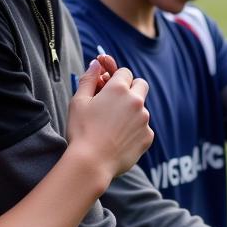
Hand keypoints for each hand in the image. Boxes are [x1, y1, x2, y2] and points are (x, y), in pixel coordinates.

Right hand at [67, 58, 152, 179]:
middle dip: (130, 89)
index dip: (115, 78)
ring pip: (141, 108)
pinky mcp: (148, 136)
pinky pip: (143, 128)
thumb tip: (96, 63)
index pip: (124, 72)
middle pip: (140, 85)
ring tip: (111, 126)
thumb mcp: (78, 101)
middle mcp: (136, 101)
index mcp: (119, 89)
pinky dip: (134, 130)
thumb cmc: (81, 130)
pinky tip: (118, 139)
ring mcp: (145, 120)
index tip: (106, 86)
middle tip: (115, 100)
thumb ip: (89, 79)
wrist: (91, 162)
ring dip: (131, 111)